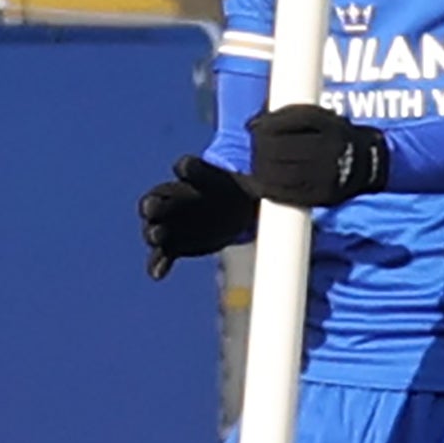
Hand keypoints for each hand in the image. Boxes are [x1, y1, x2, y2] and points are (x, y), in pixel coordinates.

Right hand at [138, 155, 255, 278]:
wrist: (231, 211)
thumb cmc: (239, 191)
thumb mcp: (253, 184)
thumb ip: (264, 185)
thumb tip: (292, 185)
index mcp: (196, 178)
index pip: (187, 168)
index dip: (187, 168)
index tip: (184, 168)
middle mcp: (176, 198)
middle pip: (157, 198)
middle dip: (154, 204)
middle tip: (152, 208)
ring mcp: (171, 222)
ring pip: (155, 228)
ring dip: (154, 233)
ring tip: (157, 237)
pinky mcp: (173, 244)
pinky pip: (162, 254)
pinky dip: (158, 264)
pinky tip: (159, 274)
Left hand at [245, 104, 392, 207]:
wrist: (369, 165)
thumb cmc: (338, 137)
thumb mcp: (324, 118)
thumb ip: (293, 116)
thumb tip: (255, 123)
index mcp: (331, 128)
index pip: (292, 122)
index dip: (267, 124)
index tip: (254, 126)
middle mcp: (329, 150)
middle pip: (280, 147)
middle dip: (260, 147)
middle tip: (254, 146)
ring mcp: (325, 175)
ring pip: (279, 172)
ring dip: (261, 168)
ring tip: (256, 164)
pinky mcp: (321, 195)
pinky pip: (288, 194)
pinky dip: (268, 189)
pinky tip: (260, 184)